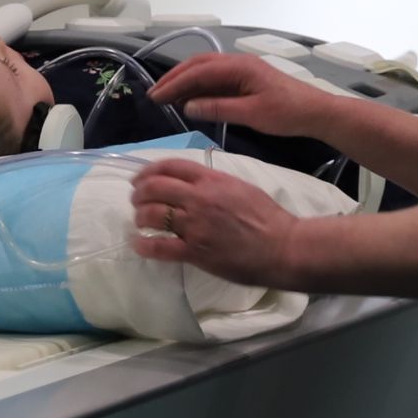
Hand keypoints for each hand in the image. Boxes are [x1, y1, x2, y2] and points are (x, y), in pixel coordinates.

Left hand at [127, 156, 309, 288]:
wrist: (282, 246)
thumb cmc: (267, 216)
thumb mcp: (240, 187)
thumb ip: (214, 182)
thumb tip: (193, 183)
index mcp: (212, 179)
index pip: (171, 166)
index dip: (149, 170)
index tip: (140, 177)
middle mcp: (199, 198)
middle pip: (155, 187)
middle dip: (139, 192)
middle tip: (136, 199)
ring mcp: (195, 225)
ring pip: (152, 214)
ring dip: (139, 216)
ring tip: (139, 220)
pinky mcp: (195, 251)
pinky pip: (160, 246)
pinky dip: (144, 244)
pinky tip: (139, 243)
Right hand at [149, 52, 327, 139]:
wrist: (315, 112)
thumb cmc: (287, 113)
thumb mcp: (252, 114)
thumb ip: (219, 108)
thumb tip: (188, 106)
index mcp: (239, 66)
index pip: (198, 71)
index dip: (175, 83)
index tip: (156, 97)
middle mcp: (237, 62)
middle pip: (198, 65)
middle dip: (174, 79)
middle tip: (154, 96)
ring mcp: (241, 70)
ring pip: (205, 71)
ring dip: (185, 82)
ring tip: (166, 98)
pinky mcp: (245, 80)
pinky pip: (215, 80)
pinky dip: (198, 88)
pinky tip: (189, 101)